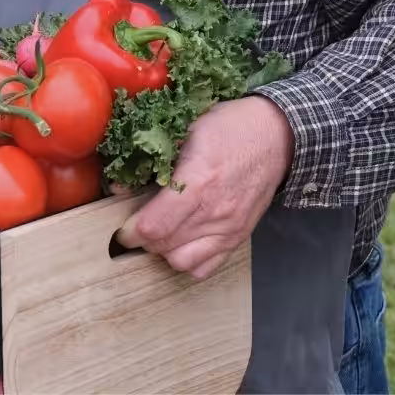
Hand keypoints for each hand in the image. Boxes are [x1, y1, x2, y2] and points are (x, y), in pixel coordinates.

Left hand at [114, 95, 292, 280]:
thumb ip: (151, 160)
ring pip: (182, 262)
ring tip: (163, 231)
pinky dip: (190, 261)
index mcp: (198, 181)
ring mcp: (229, 228)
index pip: (153, 227)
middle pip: (163, 247)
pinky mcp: (239, 236)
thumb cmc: (230, 127)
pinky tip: (184, 241)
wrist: (277, 136)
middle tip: (139, 223)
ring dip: (165, 251)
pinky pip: (207, 267)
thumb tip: (117, 186)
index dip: (130, 231)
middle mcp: (215, 211)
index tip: (123, 225)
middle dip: (143, 239)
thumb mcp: (186, 130)